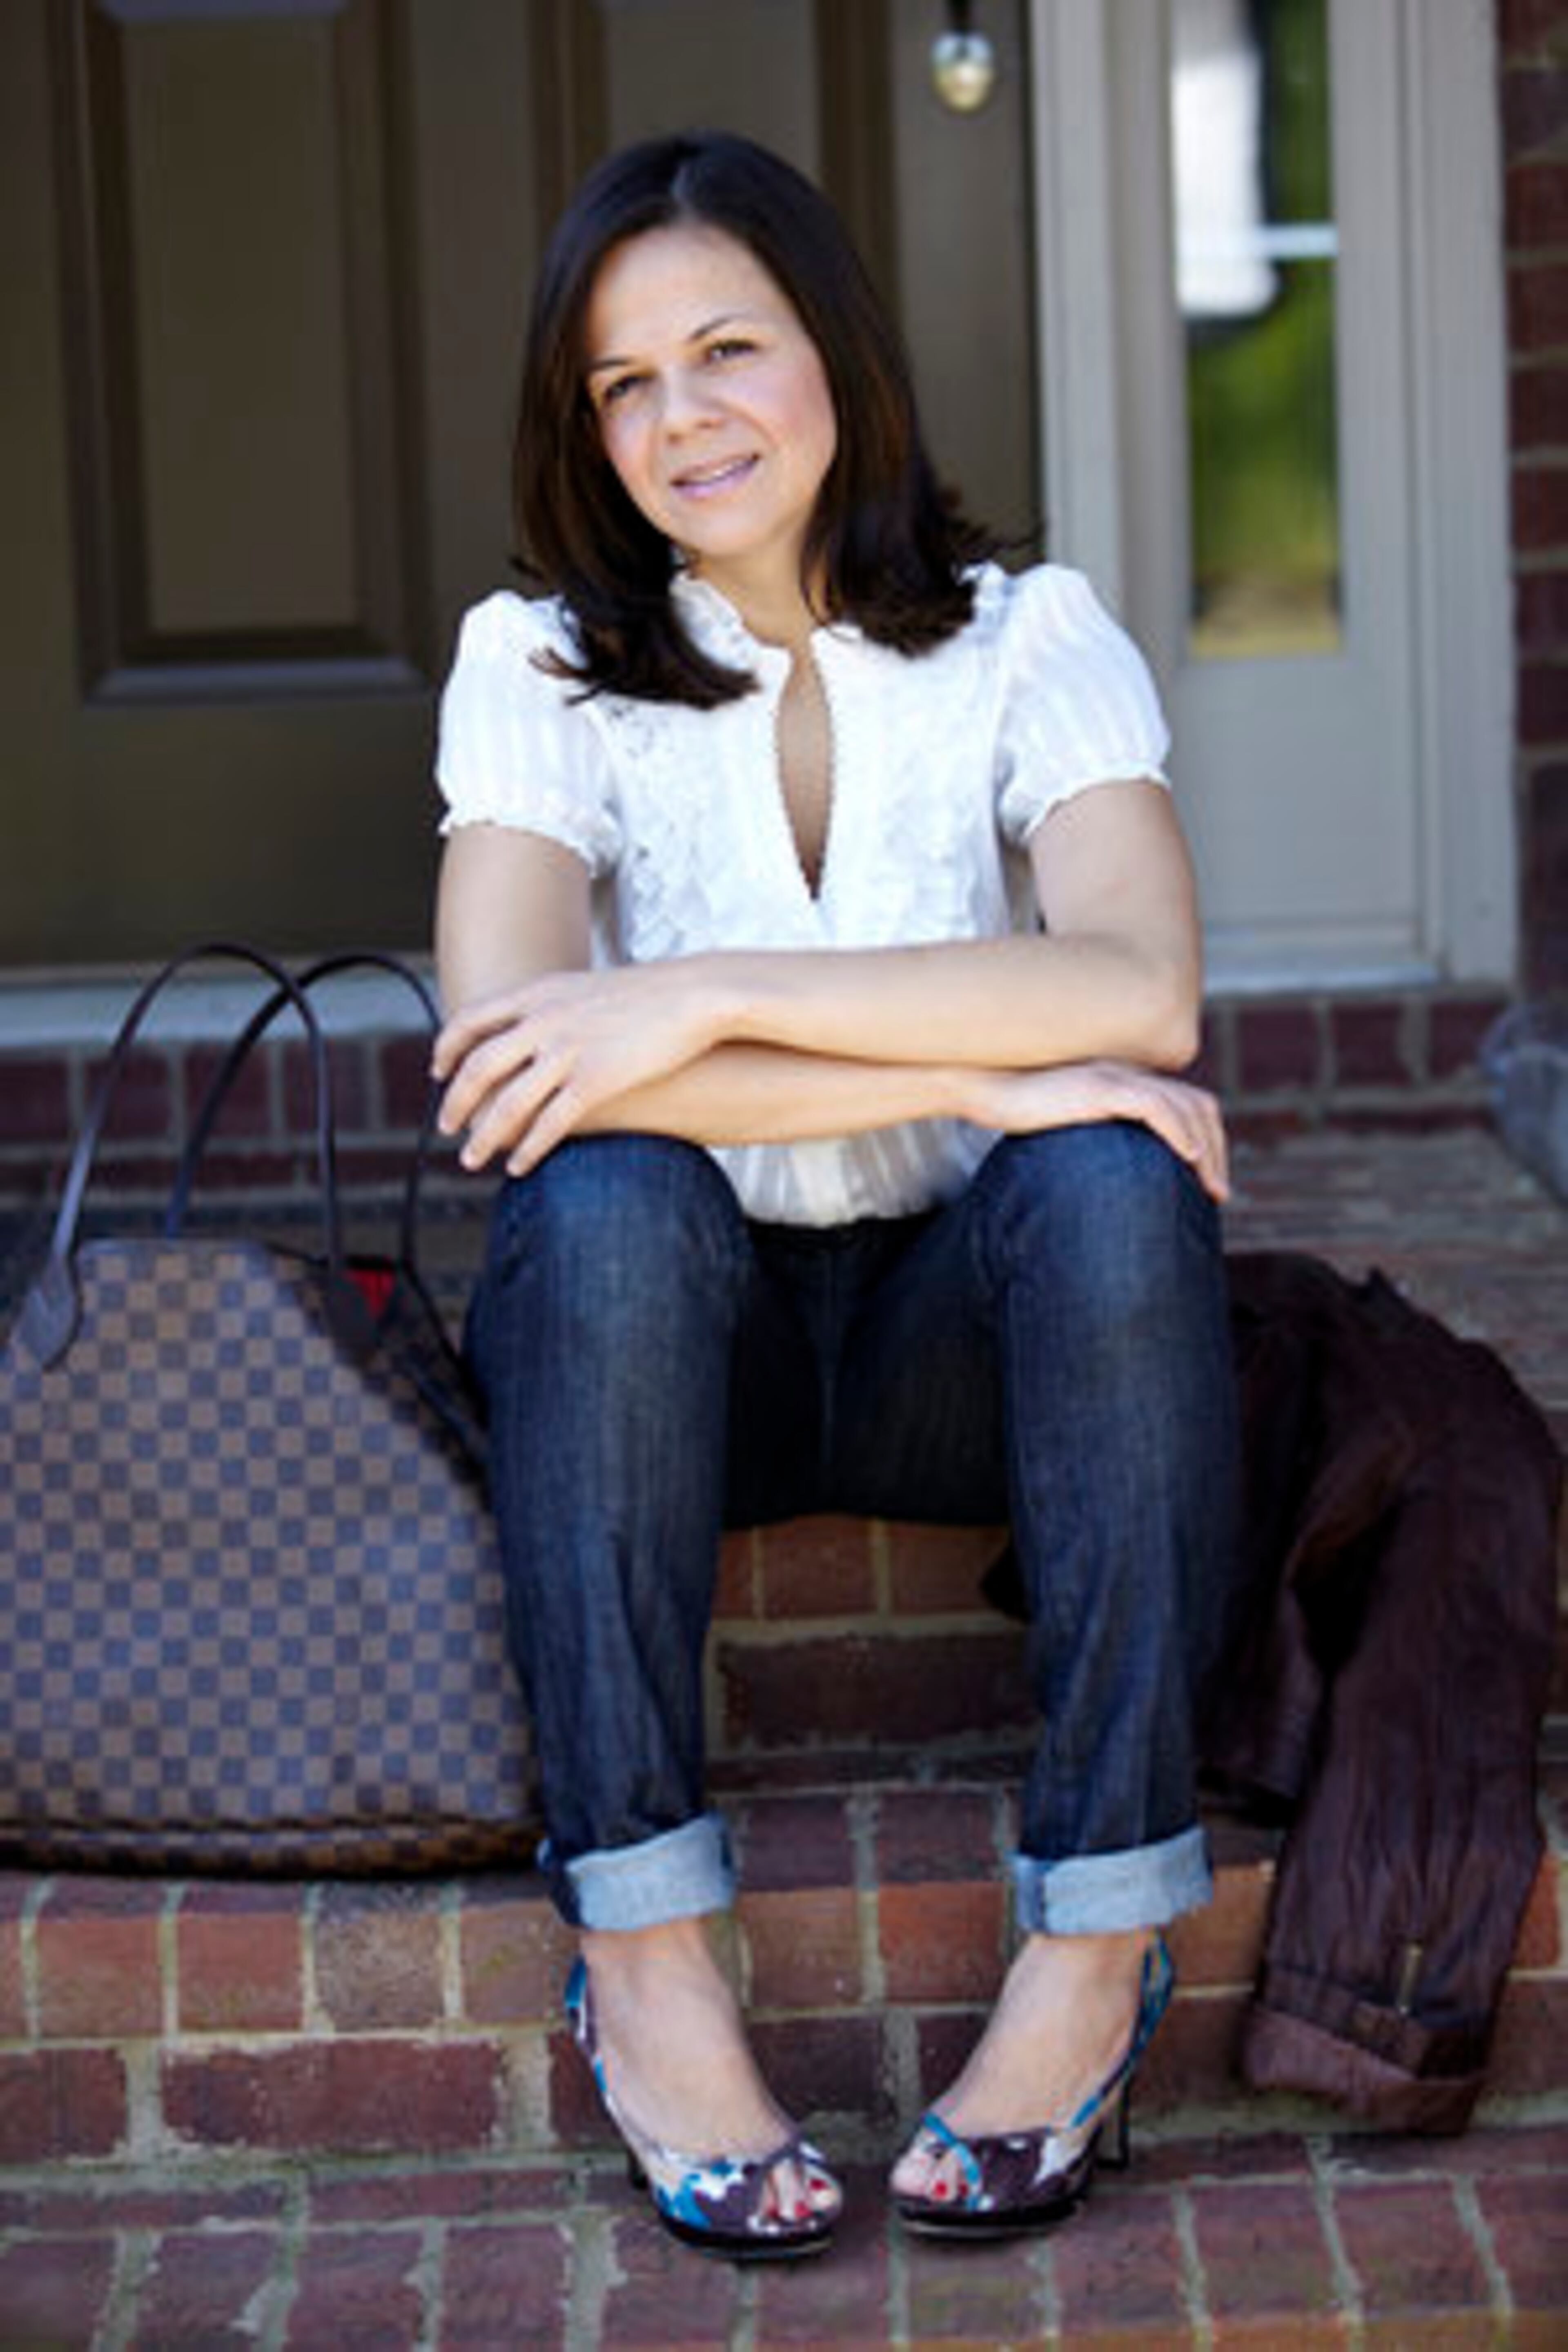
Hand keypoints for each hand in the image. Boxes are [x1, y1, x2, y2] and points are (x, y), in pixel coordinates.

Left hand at [432, 963, 718, 1176]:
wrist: (694, 994)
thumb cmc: (646, 995)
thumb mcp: (584, 988)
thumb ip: (549, 1006)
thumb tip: (528, 1027)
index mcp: (537, 993)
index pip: (470, 1020)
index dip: (446, 1048)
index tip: (437, 1071)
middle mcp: (544, 1021)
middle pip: (478, 1067)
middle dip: (455, 1102)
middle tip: (447, 1127)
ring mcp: (569, 1050)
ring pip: (508, 1103)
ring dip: (484, 1137)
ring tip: (472, 1159)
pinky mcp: (597, 1080)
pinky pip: (550, 1124)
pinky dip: (529, 1150)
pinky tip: (521, 1166)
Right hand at [971, 1060, 1229, 1201]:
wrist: (981, 1084)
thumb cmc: (1015, 1108)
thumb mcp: (1068, 1123)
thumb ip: (1100, 1134)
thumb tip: (1115, 1178)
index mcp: (1127, 1080)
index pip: (1188, 1104)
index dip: (1208, 1141)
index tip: (1208, 1180)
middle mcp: (1130, 1073)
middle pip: (1199, 1106)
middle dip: (1219, 1151)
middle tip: (1219, 1194)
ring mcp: (1116, 1077)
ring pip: (1185, 1107)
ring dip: (1207, 1149)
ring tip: (1210, 1186)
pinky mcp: (1100, 1086)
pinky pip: (1154, 1106)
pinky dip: (1179, 1131)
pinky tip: (1188, 1158)